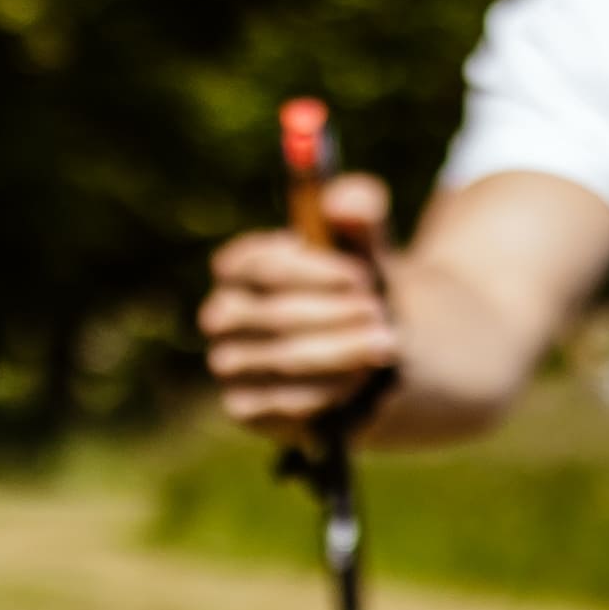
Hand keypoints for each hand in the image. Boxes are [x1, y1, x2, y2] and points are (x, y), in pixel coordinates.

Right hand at [202, 175, 400, 435]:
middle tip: (379, 312)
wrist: (376, 348)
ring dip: (337, 352)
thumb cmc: (360, 287)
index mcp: (240, 267)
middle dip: (330, 314)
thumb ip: (361, 212)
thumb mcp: (368, 244)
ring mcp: (230, 364)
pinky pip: (280, 403)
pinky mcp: (246, 408)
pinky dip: (327, 391)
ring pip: (278, 359)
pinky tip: (363, 379)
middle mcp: (223, 315)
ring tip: (386, 344)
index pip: (252, 264)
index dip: (309, 271)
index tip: (361, 274)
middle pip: (266, 313)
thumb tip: (345, 201)